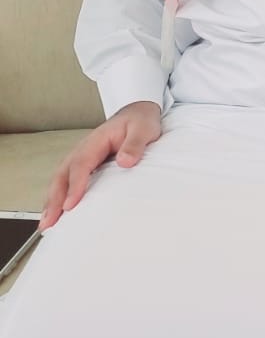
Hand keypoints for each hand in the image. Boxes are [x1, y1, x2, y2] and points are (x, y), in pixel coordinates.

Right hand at [39, 100, 162, 230]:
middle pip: (63, 175)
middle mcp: (84, 150)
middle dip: (54, 199)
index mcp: (96, 141)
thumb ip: (135, 144)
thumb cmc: (140, 122)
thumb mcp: (143, 129)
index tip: (70, 204)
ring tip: (47, 224)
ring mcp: (82, 158)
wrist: (137, 113)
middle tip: (50, 222)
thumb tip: (125, 161)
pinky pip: (68, 182)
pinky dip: (59, 198)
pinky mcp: (86, 166)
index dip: (75, 185)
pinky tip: (57, 214)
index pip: (81, 164)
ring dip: (52, 202)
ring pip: (61, 180)